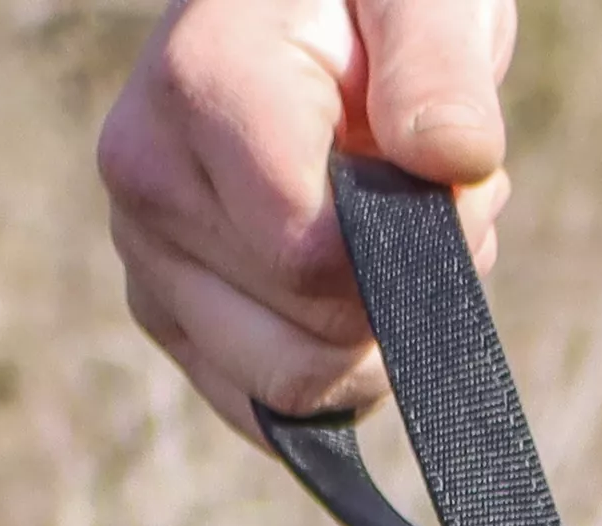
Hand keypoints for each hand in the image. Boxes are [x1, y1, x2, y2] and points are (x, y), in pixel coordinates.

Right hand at [99, 0, 514, 442]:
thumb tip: (450, 160)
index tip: (454, 175)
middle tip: (420, 197)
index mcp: (200, 90)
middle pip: (308, 341)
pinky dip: (337, 371)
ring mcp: (147, 254)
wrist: (318, 8)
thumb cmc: (373, 0)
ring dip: (373, 337)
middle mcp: (147, 178)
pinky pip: (266, 410)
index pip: (313, 262)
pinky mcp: (167, 311)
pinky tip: (352, 290)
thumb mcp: (426, 1)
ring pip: (290, 389)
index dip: (416, 250)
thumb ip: (441, 71)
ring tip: (382, 230)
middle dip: (401, 296)